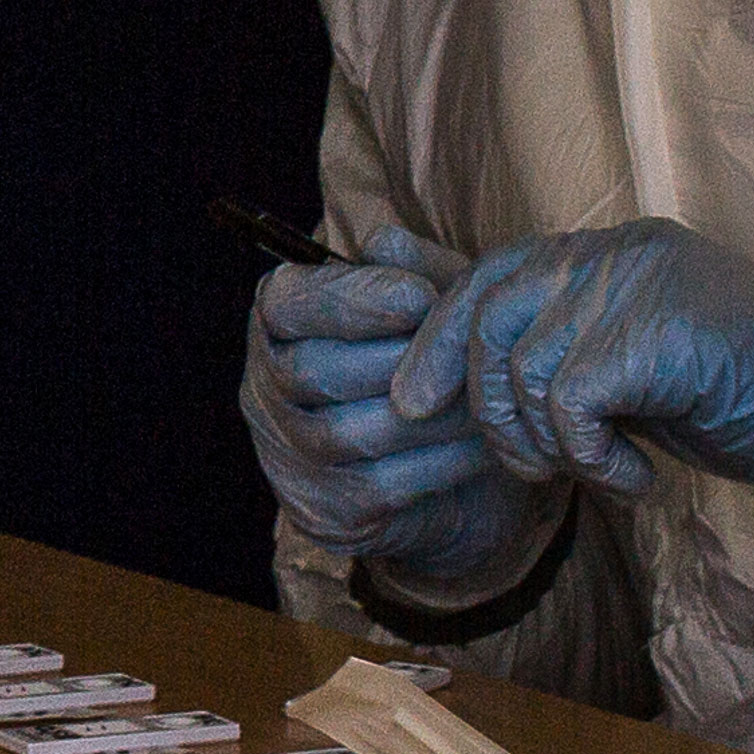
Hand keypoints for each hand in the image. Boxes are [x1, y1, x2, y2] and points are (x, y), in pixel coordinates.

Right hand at [242, 225, 560, 590]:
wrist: (456, 481)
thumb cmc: (433, 372)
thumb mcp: (432, 311)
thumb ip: (414, 270)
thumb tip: (387, 240)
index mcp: (277, 327)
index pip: (289, 304)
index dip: (352, 299)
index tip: (421, 297)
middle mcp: (265, 390)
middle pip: (317, 370)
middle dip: (400, 361)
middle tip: (470, 354)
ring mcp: (290, 457)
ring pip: (353, 429)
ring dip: (431, 414)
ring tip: (488, 399)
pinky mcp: (327, 513)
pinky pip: (384, 483)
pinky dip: (443, 462)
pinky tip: (487, 445)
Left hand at [394, 219, 753, 501]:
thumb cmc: (750, 396)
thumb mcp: (637, 365)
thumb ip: (565, 351)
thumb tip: (471, 378)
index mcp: (609, 251)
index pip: (488, 276)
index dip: (438, 339)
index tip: (412, 398)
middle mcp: (614, 253)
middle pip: (485, 313)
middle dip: (477, 401)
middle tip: (527, 464)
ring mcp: (636, 286)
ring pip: (521, 369)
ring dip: (548, 445)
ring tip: (604, 472)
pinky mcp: (656, 333)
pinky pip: (566, 401)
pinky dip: (587, 457)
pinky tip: (634, 478)